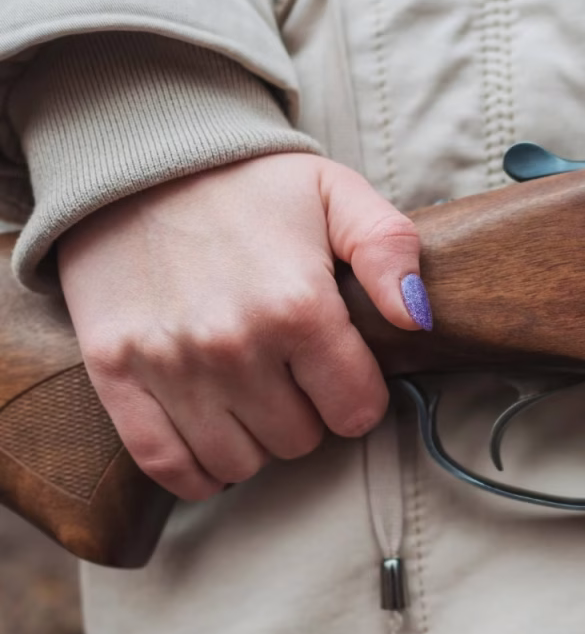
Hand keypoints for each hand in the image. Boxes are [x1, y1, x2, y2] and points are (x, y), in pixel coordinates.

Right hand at [57, 153, 424, 499]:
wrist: (138, 164)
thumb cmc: (247, 183)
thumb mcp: (335, 194)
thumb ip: (389, 250)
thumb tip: (418, 318)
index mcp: (298, 305)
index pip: (356, 411)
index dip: (357, 395)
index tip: (341, 371)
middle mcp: (234, 345)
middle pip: (300, 441)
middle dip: (306, 413)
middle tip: (289, 371)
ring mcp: (170, 365)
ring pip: (241, 462)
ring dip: (254, 438)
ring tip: (249, 391)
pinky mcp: (116, 374)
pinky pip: (170, 467)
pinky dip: (198, 468)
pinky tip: (210, 433)